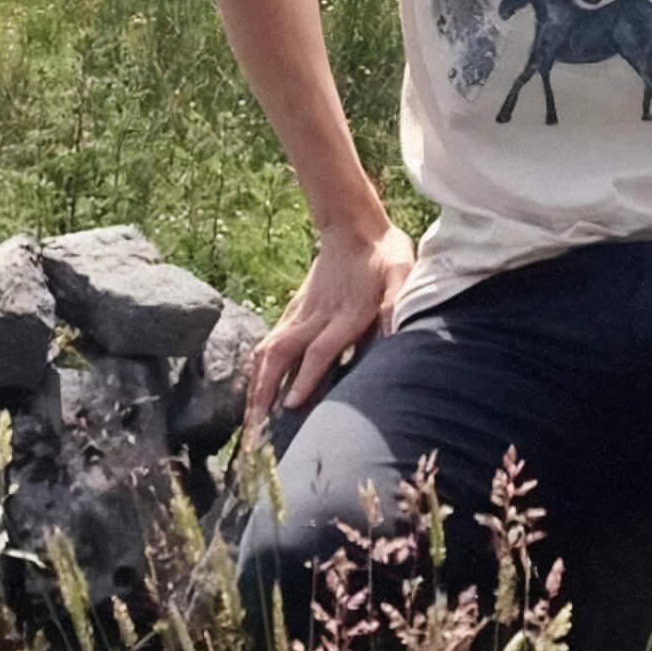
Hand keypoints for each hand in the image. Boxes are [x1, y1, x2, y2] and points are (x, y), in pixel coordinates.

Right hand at [242, 220, 414, 438]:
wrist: (354, 225)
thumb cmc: (385, 253)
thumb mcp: (401, 272)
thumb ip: (398, 300)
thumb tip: (398, 332)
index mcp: (346, 313)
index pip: (320, 349)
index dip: (306, 377)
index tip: (291, 405)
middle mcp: (317, 316)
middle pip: (283, 355)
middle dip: (266, 390)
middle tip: (257, 425)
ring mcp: (302, 312)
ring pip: (271, 349)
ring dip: (257, 381)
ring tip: (249, 415)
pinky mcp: (296, 309)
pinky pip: (271, 339)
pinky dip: (259, 364)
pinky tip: (253, 384)